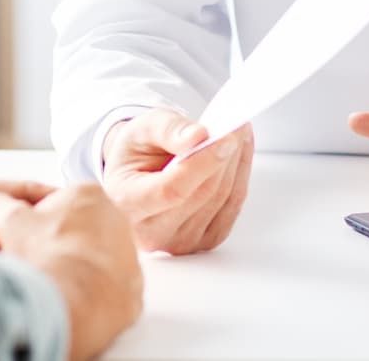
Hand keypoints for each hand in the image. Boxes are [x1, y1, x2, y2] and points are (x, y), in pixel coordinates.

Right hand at [0, 184, 141, 360]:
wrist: (68, 302)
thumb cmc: (42, 255)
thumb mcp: (9, 219)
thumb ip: (0, 203)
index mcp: (90, 194)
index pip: (64, 204)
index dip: (41, 222)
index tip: (29, 239)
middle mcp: (119, 220)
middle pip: (84, 231)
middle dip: (63, 245)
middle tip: (41, 263)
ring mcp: (130, 257)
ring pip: (98, 262)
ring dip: (80, 271)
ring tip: (57, 284)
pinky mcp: (134, 291)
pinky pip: (110, 291)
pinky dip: (94, 297)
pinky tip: (76, 301)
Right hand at [99, 109, 253, 254]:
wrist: (137, 174)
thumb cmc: (136, 153)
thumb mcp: (141, 128)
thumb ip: (167, 129)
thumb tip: (198, 136)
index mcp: (128, 202)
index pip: (171, 190)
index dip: (202, 164)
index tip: (226, 139)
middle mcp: (151, 232)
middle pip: (201, 195)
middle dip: (224, 157)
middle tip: (238, 126)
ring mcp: (179, 242)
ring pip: (221, 201)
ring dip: (236, 164)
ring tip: (240, 133)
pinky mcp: (203, 242)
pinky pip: (232, 207)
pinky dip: (241, 177)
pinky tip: (240, 153)